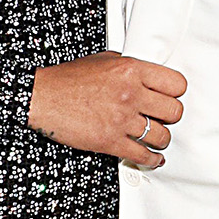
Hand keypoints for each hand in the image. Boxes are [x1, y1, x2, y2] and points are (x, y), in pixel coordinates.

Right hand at [28, 51, 185, 165]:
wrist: (42, 97)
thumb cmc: (67, 79)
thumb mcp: (102, 59)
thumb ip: (128, 66)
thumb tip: (146, 74)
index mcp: (131, 70)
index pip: (176, 84)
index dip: (175, 93)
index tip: (171, 97)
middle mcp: (130, 94)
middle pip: (174, 112)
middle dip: (170, 117)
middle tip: (163, 117)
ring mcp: (121, 119)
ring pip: (162, 136)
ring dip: (160, 139)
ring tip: (155, 137)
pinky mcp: (110, 141)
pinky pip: (143, 155)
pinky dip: (152, 159)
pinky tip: (152, 156)